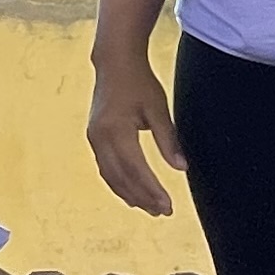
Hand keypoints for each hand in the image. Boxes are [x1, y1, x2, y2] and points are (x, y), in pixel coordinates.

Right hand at [88, 55, 184, 217]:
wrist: (114, 63)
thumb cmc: (139, 82)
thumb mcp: (158, 108)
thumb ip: (168, 140)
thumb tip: (181, 168)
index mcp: (116, 130)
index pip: (136, 169)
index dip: (152, 190)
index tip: (169, 205)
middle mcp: (100, 138)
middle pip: (122, 178)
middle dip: (143, 198)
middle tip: (164, 212)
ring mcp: (94, 139)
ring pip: (111, 176)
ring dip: (130, 194)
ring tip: (150, 208)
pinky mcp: (94, 138)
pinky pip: (105, 168)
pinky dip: (119, 184)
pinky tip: (132, 193)